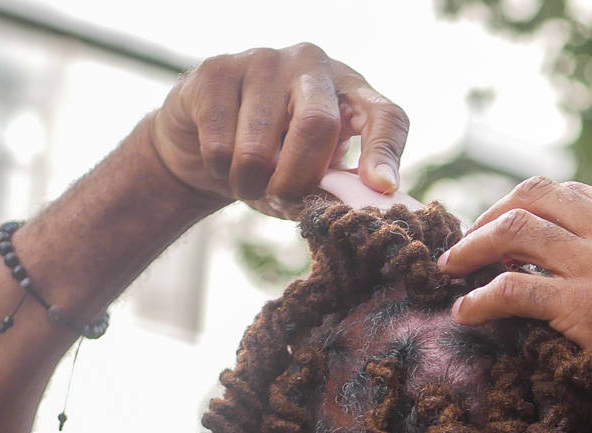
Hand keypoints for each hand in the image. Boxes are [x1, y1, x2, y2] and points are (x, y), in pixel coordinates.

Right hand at [149, 44, 408, 217]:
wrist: (207, 138)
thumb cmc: (276, 164)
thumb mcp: (314, 179)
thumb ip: (335, 192)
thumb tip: (346, 213)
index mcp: (350, 92)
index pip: (385, 115)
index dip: (385, 152)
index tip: (381, 188)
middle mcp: (312, 65)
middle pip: (317, 124)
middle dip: (298, 181)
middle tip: (284, 202)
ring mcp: (263, 61)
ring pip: (258, 147)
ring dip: (250, 186)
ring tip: (249, 186)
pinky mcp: (217, 71)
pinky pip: (219, 145)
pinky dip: (221, 173)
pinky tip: (223, 165)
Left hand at [438, 177, 591, 432]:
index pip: (571, 195)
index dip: (526, 210)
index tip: (501, 234)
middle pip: (533, 197)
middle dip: (488, 217)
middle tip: (466, 248)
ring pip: (514, 231)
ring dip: (470, 249)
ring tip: (451, 271)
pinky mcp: (586, 310)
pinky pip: (512, 289)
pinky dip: (478, 298)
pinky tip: (464, 314)